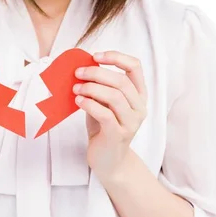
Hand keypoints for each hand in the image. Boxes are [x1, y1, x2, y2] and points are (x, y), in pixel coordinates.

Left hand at [73, 51, 147, 180]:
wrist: (109, 160)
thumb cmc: (104, 128)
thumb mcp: (104, 103)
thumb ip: (101, 87)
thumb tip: (83, 67)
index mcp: (139, 95)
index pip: (135, 67)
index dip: (116, 57)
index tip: (95, 56)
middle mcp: (139, 108)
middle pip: (121, 81)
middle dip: (96, 73)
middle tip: (77, 73)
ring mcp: (131, 123)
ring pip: (114, 96)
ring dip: (91, 88)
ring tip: (76, 89)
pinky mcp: (118, 135)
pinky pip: (105, 114)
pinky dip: (89, 104)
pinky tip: (78, 101)